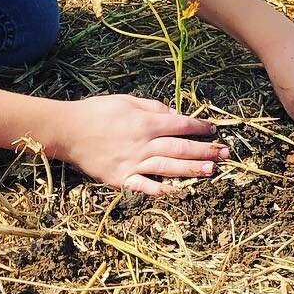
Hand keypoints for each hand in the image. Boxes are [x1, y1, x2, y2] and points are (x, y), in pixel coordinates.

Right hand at [55, 95, 227, 195]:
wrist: (68, 131)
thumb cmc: (97, 111)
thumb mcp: (127, 101)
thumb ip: (153, 107)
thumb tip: (175, 114)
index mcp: (145, 122)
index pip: (180, 124)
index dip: (199, 126)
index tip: (213, 129)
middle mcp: (143, 144)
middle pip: (180, 148)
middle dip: (205, 150)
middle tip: (225, 154)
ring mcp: (132, 163)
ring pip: (168, 168)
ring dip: (192, 170)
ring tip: (212, 170)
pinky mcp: (121, 179)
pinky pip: (145, 187)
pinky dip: (162, 191)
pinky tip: (179, 192)